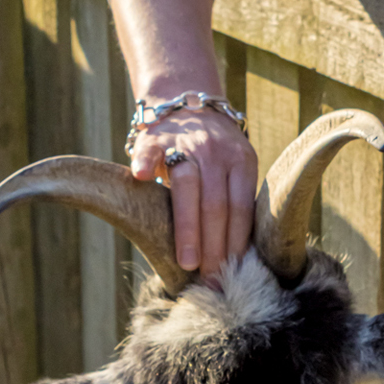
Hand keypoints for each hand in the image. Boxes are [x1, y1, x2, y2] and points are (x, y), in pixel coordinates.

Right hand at [128, 109, 257, 280]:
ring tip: (187, 262)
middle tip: (211, 280)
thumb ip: (233, 201)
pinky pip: (150, 150)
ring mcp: (184, 140)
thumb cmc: (213, 151)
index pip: (240, 208)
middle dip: (214, 246)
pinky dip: (146, 163)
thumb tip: (236, 259)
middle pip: (216, 204)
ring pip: (187, 185)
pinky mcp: (154, 136)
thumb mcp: (234, 167)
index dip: (235, 243)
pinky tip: (142, 179)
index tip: (232, 273)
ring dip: (187, 227)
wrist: (185, 103)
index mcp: (241, 160)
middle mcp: (215, 150)